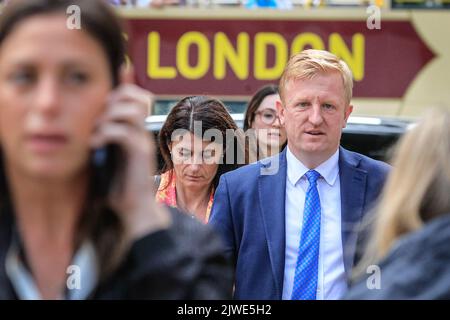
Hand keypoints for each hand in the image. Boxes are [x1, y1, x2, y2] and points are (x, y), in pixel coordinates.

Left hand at [90, 66, 170, 239]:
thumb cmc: (120, 185)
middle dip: (115, 99)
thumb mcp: (108, 156)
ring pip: (133, 111)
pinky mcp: (140, 153)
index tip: (101, 100)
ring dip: (109, 115)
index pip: (136, 97)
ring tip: (95, 131)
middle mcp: (142, 132)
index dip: (123, 88)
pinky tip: (94, 145)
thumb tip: (86, 129)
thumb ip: (103, 139)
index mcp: (134, 130)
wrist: (135, 207)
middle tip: (98, 117)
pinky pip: (123, 133)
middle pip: (138, 97)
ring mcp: (143, 141)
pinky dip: (105, 134)